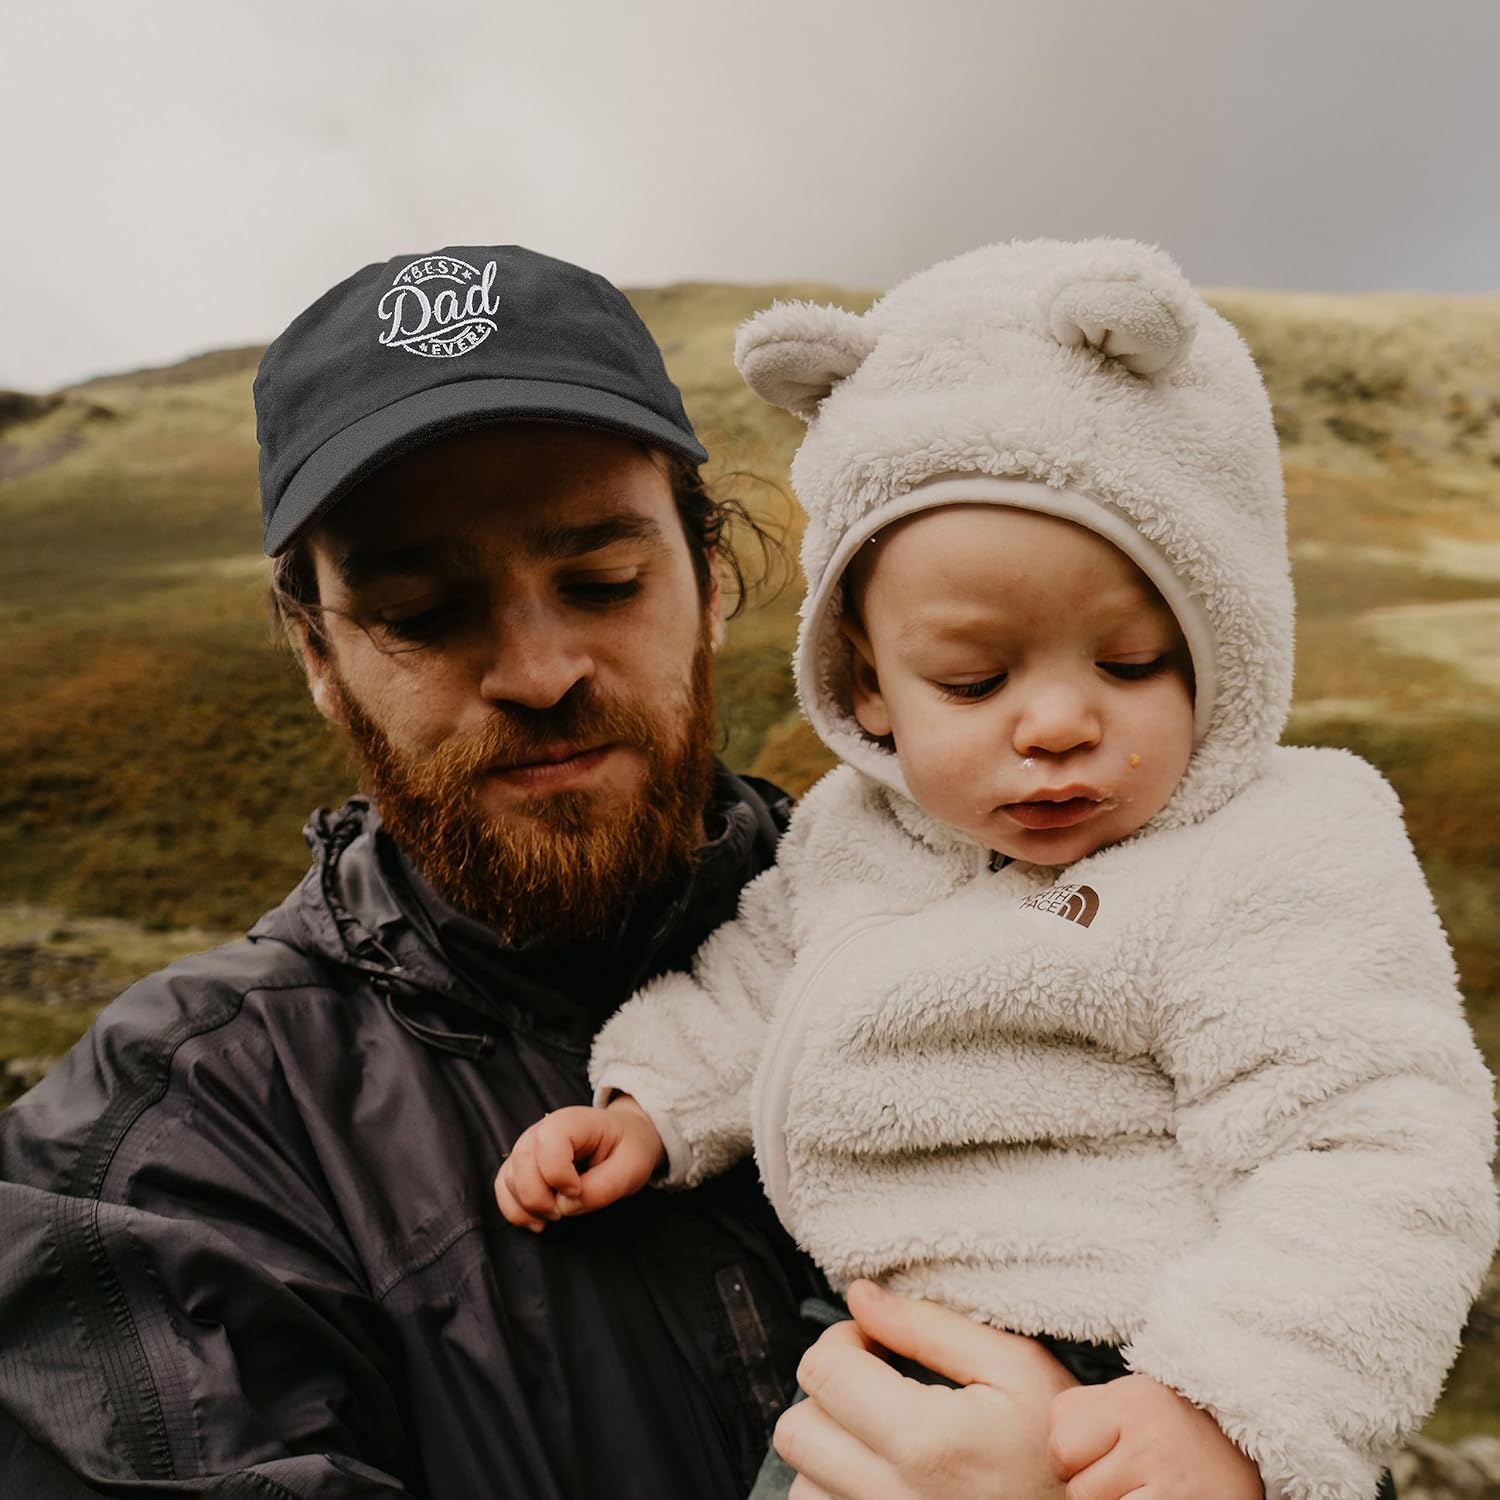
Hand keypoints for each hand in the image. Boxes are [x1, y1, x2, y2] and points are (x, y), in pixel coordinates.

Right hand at [493, 1098, 663, 1231]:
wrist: (624, 1140)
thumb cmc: (628, 1150)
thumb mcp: (631, 1169)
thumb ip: (601, 1189)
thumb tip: (563, 1205)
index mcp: (573, 1121)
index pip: (549, 1143)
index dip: (559, 1175)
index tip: (579, 1189)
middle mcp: (543, 1129)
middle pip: (521, 1163)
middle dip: (538, 1198)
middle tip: (563, 1212)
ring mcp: (529, 1146)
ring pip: (508, 1178)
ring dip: (526, 1207)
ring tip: (554, 1216)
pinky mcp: (522, 1165)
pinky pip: (503, 1188)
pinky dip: (514, 1210)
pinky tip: (537, 1221)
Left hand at [773, 1280, 1076, 1498]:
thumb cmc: (1061, 1452)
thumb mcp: (1015, 1369)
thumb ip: (930, 1326)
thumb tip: (860, 1295)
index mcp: (924, 1442)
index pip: (823, 1371)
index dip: (843, 1340)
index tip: (875, 1342)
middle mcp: (891, 1498)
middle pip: (797, 1429)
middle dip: (829, 1392)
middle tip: (873, 1383)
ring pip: (802, 1482)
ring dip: (829, 1448)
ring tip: (880, 1434)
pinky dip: (836, 1490)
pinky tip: (880, 1474)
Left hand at [1048, 1373, 1264, 1499]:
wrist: (1246, 1446)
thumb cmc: (1169, 1425)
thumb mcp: (1125, 1399)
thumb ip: (1080, 1416)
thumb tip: (1049, 1452)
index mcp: (1130, 1401)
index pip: (1059, 1443)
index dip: (1070, 1457)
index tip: (1096, 1452)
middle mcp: (1152, 1439)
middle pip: (1080, 1491)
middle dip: (1094, 1490)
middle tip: (1128, 1476)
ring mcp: (1173, 1483)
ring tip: (1144, 1490)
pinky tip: (1152, 1497)